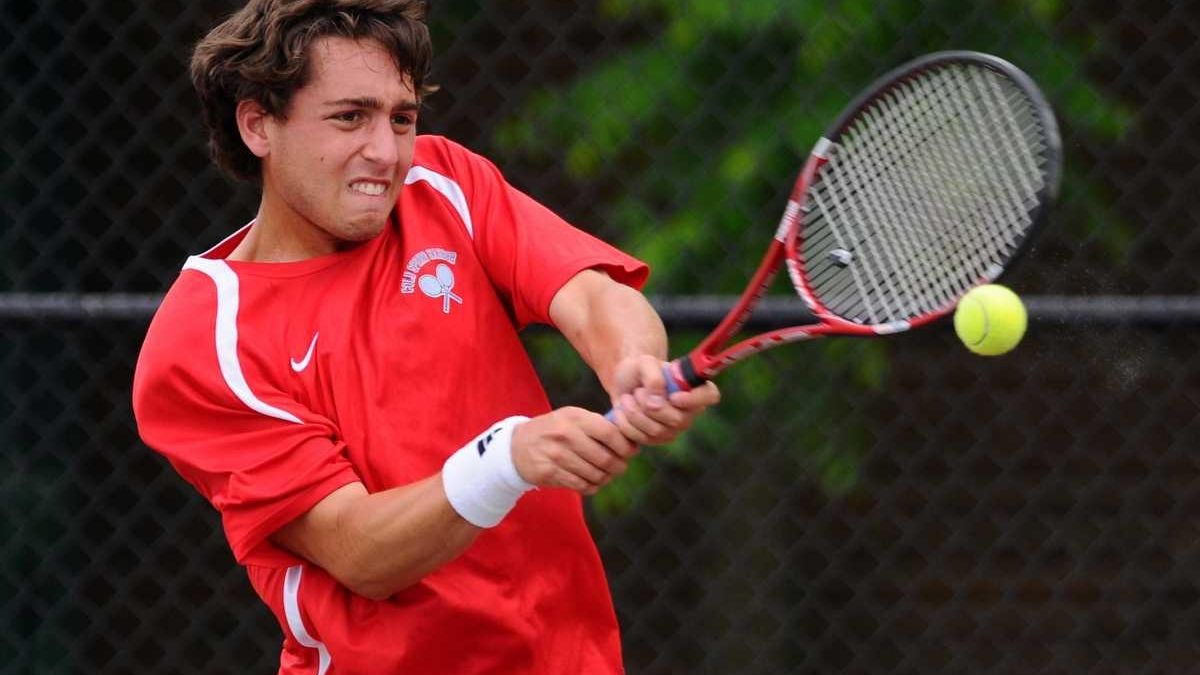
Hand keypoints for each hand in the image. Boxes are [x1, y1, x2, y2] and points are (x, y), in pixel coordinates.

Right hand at [510, 407, 637, 494]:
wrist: (517, 446)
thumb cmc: (554, 431)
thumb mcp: (572, 418)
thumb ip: (598, 425)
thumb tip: (630, 441)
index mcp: (575, 417)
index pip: (610, 433)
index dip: (625, 446)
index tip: (630, 452)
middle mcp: (566, 434)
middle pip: (605, 458)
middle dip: (619, 466)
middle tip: (620, 467)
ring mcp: (556, 454)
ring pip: (595, 475)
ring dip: (605, 478)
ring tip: (606, 475)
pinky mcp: (549, 472)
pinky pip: (581, 485)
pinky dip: (591, 487)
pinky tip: (591, 482)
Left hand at [609, 354, 719, 445]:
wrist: (623, 383)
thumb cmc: (639, 370)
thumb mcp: (644, 363)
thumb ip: (654, 377)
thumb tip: (656, 402)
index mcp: (694, 388)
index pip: (710, 395)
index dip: (695, 399)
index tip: (673, 397)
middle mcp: (689, 412)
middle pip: (677, 419)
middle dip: (650, 405)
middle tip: (638, 391)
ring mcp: (673, 429)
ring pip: (656, 430)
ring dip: (634, 412)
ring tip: (627, 398)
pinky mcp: (656, 440)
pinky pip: (641, 438)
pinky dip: (625, 422)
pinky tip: (623, 411)